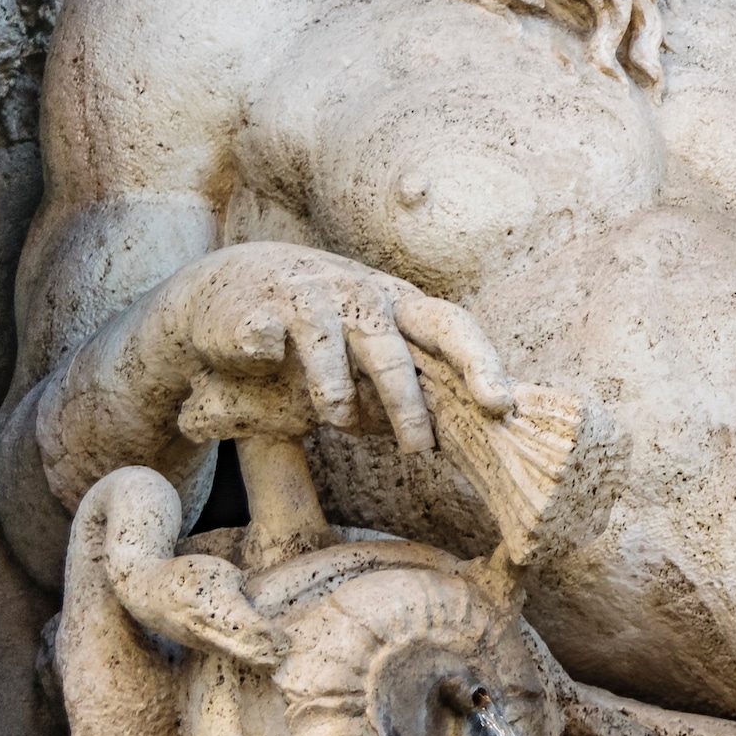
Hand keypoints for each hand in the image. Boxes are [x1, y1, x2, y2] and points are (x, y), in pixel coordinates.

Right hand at [170, 243, 512, 452]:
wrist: (235, 288)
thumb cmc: (323, 334)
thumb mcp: (373, 357)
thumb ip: (411, 388)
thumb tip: (458, 441)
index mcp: (400, 307)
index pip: (451, 328)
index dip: (479, 363)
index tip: (500, 406)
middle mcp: (360, 296)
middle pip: (390, 346)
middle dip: (405, 400)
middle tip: (418, 447)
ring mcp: (307, 297)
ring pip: (328, 348)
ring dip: (335, 392)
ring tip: (337, 418)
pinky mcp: (254, 309)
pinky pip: (262, 333)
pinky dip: (264, 346)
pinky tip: (266, 354)